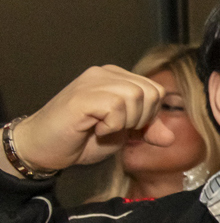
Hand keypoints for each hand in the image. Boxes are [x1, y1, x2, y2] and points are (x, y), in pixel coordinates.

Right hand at [7, 66, 173, 174]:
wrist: (45, 148)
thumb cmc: (82, 139)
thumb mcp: (122, 134)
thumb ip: (146, 129)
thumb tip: (170, 137)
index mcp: (116, 78)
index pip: (155, 90)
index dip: (150, 115)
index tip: (128, 128)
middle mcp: (104, 74)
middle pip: (151, 92)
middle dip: (141, 118)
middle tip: (115, 128)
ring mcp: (91, 82)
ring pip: (135, 96)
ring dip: (125, 122)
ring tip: (103, 128)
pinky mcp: (82, 96)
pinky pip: (116, 107)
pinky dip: (111, 125)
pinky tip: (93, 128)